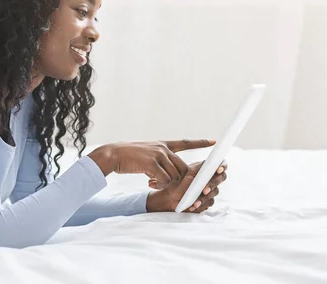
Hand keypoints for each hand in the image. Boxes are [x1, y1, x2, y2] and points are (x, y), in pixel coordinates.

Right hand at [87, 139, 214, 186]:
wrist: (112, 154)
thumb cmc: (127, 157)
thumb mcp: (146, 155)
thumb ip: (159, 161)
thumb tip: (168, 175)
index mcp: (162, 145)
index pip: (184, 143)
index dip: (200, 143)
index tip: (213, 141)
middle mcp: (163, 148)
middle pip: (183, 167)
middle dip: (179, 179)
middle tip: (165, 184)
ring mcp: (158, 155)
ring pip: (175, 175)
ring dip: (167, 184)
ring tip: (153, 183)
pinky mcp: (152, 163)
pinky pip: (165, 179)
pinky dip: (160, 185)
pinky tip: (149, 183)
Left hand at [146, 161, 227, 212]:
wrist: (170, 195)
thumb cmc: (178, 181)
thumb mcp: (186, 173)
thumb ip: (197, 168)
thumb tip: (208, 163)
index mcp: (207, 168)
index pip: (221, 164)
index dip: (222, 165)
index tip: (218, 169)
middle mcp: (211, 178)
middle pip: (222, 178)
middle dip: (213, 184)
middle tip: (204, 189)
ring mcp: (211, 190)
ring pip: (215, 191)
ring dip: (205, 196)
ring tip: (195, 200)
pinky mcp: (208, 200)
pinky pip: (210, 202)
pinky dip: (201, 203)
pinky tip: (193, 205)